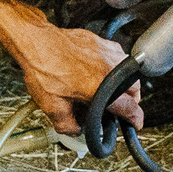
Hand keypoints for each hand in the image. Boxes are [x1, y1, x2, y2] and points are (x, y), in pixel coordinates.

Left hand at [6, 21, 142, 136]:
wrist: (37, 41)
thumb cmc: (43, 68)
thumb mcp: (52, 106)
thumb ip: (67, 124)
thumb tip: (75, 131)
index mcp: (101, 89)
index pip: (130, 108)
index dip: (135, 119)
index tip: (135, 123)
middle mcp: (109, 70)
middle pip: (135, 89)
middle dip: (131, 101)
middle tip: (119, 107)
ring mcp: (107, 53)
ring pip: (128, 71)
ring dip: (124, 82)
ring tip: (111, 89)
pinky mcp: (100, 42)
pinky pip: (117, 55)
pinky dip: (114, 65)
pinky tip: (102, 69)